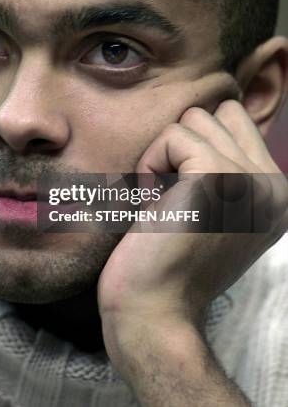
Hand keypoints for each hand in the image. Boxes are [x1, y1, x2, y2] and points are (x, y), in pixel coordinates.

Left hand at [97, 100, 286, 401]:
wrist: (155, 312)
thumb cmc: (171, 263)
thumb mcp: (216, 214)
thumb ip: (227, 170)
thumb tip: (206, 119)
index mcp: (277, 195)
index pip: (239, 122)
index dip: (198, 143)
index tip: (182, 190)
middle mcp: (275, 185)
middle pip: (219, 113)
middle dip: (184, 142)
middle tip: (171, 190)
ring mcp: (251, 179)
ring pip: (195, 119)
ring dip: (165, 153)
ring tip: (161, 197)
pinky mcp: (218, 176)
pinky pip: (173, 134)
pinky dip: (150, 162)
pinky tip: (151, 200)